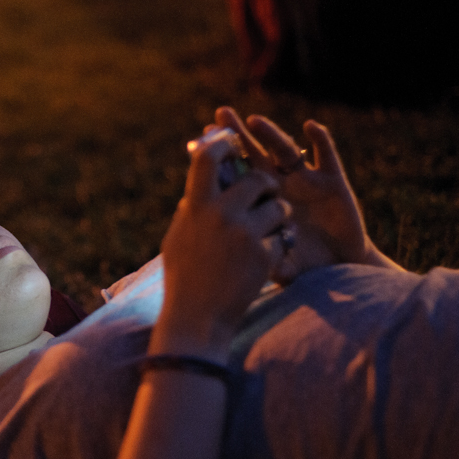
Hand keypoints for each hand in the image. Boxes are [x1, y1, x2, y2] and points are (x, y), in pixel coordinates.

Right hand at [150, 129, 291, 361]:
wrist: (197, 320)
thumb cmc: (183, 279)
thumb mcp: (177, 240)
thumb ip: (189, 213)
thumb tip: (194, 192)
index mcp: (196, 207)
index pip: (208, 159)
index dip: (222, 142)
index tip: (231, 138)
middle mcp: (221, 214)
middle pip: (257, 179)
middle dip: (266, 186)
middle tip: (267, 195)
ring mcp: (245, 234)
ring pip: (277, 207)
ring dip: (276, 217)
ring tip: (266, 235)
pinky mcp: (265, 254)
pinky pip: (281, 237)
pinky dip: (276, 248)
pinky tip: (261, 265)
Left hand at [214, 107, 400, 280]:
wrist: (336, 267)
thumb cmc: (300, 263)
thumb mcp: (270, 260)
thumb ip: (250, 256)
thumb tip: (223, 257)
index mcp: (261, 201)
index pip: (237, 172)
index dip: (222, 156)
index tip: (201, 138)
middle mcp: (281, 185)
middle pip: (256, 153)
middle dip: (239, 134)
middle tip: (221, 113)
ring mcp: (307, 181)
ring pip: (287, 152)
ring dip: (272, 135)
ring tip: (254, 121)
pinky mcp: (334, 183)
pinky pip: (328, 157)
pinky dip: (321, 141)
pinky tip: (310, 127)